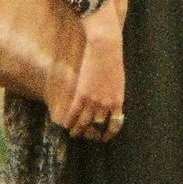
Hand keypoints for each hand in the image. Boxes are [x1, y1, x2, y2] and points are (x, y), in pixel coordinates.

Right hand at [64, 2, 124, 142]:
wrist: (105, 47)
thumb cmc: (113, 59)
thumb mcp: (118, 80)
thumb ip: (114, 93)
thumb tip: (110, 102)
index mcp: (118, 101)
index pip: (115, 124)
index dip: (109, 133)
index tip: (104, 136)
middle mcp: (106, 104)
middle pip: (97, 126)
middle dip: (90, 133)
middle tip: (84, 135)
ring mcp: (93, 100)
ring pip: (84, 123)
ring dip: (77, 130)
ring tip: (73, 133)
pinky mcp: (82, 93)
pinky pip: (74, 112)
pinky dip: (69, 120)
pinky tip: (65, 123)